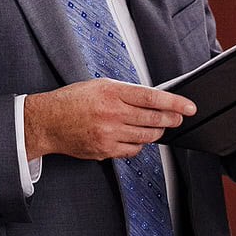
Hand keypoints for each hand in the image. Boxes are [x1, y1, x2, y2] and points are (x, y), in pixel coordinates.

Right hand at [24, 79, 195, 160]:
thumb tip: (153, 99)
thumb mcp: (100, 85)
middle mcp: (111, 113)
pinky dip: (140, 145)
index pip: (152, 98)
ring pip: (146, 137)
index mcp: (112, 92)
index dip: (175, 103)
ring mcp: (108, 134)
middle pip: (154, 119)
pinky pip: (132, 150)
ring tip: (159, 127)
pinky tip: (137, 138)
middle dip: (172, 119)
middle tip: (179, 118)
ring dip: (157, 132)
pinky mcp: (104, 150)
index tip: (189, 106)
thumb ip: (126, 92)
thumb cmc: (73, 101)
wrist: (46, 122)